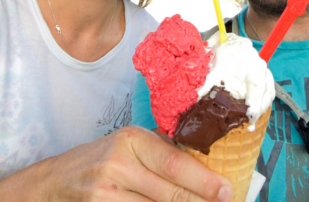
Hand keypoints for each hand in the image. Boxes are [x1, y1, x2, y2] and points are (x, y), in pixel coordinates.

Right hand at [0, 126, 233, 201]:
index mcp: (131, 140)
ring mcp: (106, 195)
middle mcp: (118, 164)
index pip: (173, 163)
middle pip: (170, 193)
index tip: (227, 190)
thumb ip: (161, 150)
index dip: (203, 180)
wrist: (55, 181)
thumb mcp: (130, 144)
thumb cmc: (102, 158)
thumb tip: (204, 159)